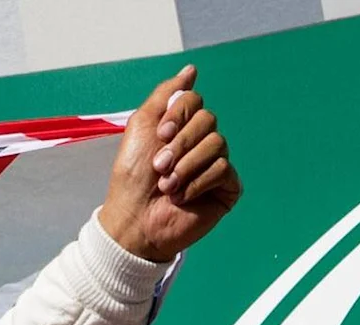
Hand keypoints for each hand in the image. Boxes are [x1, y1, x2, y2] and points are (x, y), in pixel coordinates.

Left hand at [98, 66, 239, 262]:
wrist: (135, 218)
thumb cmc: (133, 176)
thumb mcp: (142, 125)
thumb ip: (166, 95)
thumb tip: (191, 70)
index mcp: (182, 126)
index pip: (194, 101)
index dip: (178, 116)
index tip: (160, 135)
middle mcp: (201, 142)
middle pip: (208, 120)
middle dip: (181, 143)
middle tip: (160, 166)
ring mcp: (215, 165)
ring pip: (217, 144)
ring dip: (187, 165)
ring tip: (167, 185)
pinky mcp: (226, 188)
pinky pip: (224, 169)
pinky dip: (199, 182)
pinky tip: (182, 197)